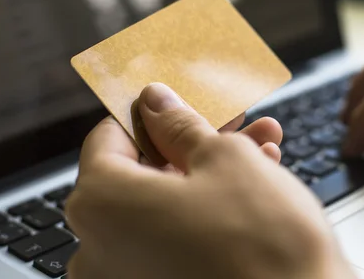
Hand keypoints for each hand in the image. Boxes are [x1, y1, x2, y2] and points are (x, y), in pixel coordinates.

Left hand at [66, 83, 352, 278]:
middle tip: (232, 122)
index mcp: (102, 205)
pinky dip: (208, 209)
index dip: (151, 112)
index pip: (109, 137)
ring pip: (166, 204)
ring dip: (211, 171)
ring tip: (261, 147)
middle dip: (195, 140)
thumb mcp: (225, 159)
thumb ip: (180, 124)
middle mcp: (100, 249)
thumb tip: (157, 103)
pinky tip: (254, 184)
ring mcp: (130, 277)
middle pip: (143, 172)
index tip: (180, 101)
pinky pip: (175, 237)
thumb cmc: (263, 243)